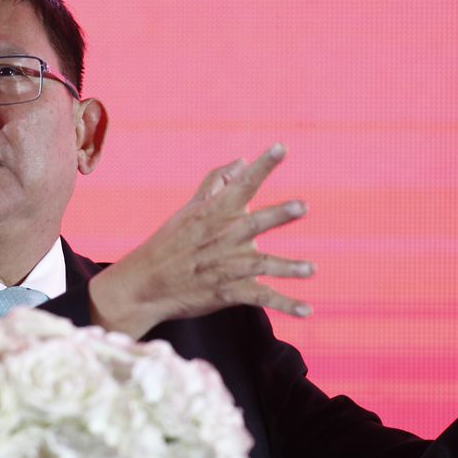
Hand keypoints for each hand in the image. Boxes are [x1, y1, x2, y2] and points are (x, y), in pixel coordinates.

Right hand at [88, 143, 313, 338]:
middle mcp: (225, 237)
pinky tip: (308, 310)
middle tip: (302, 206)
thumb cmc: (170, 242)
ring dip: (287, 267)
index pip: (243, 184)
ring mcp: (228, 266)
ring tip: (310, 269)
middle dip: (278, 215)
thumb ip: (217, 183)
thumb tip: (241, 161)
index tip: (281, 147)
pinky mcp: (230, 292)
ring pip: (263, 265)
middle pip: (256, 223)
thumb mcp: (190, 209)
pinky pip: (262, 298)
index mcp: (216, 213)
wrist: (147, 284)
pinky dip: (285, 305)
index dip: (263, 166)